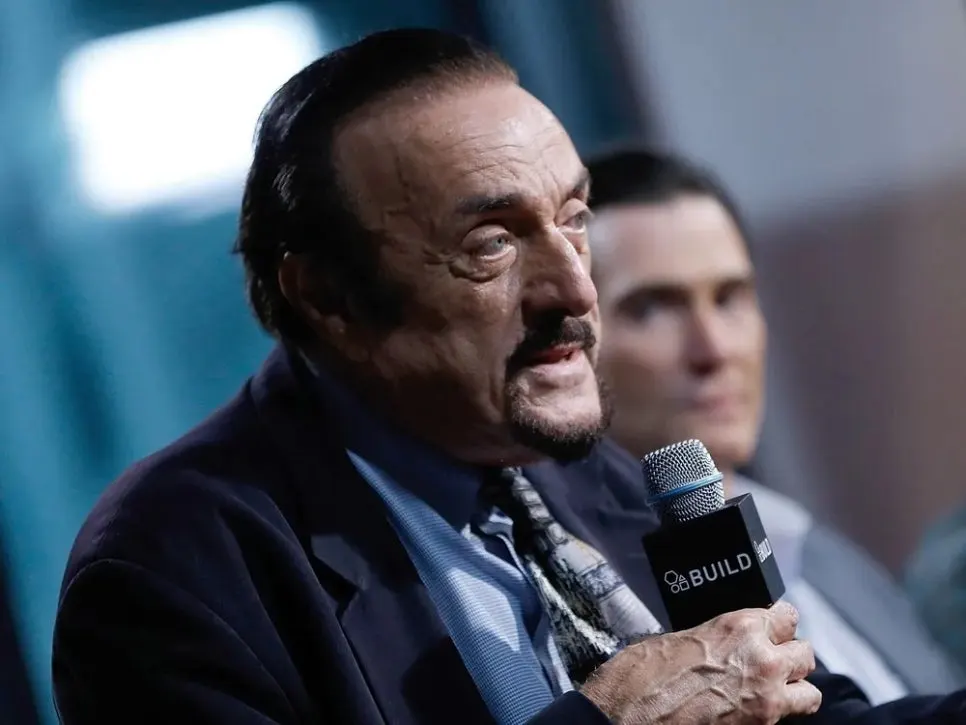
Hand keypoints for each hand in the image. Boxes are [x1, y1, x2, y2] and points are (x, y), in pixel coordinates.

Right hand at [580, 602, 820, 723]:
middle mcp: (762, 660)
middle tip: (770, 659)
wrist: (628, 718)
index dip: (776, 623)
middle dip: (789, 655)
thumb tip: (725, 641)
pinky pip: (788, 718)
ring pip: (809, 692)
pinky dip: (778, 713)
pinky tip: (753, 709)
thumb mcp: (677, 638)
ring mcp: (766, 700)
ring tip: (771, 689)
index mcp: (740, 627)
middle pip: (804, 654)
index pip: (786, 616)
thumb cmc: (640, 676)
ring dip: (793, 688)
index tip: (769, 628)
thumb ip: (715, 637)